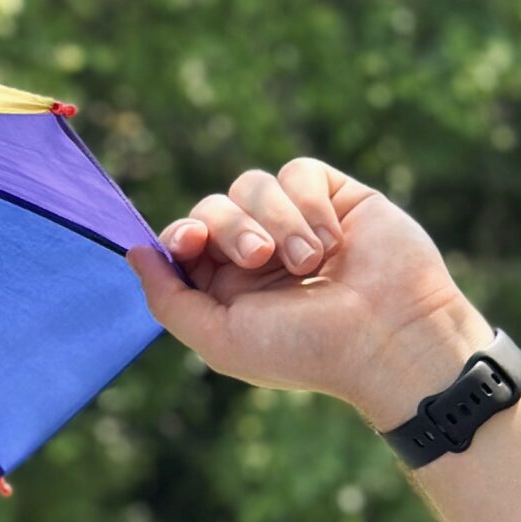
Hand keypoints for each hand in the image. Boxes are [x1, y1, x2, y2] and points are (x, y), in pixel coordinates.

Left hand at [124, 159, 489, 425]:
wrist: (387, 335)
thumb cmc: (304, 349)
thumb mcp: (221, 339)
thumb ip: (168, 300)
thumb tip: (133, 251)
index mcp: (225, 288)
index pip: (183, 241)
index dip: (180, 234)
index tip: (190, 241)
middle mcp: (257, 252)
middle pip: (212, 207)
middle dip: (229, 228)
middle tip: (259, 258)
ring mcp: (295, 222)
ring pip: (252, 184)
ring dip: (276, 220)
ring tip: (309, 261)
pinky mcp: (335, 197)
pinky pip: (297, 172)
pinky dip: (308, 204)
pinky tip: (333, 242)